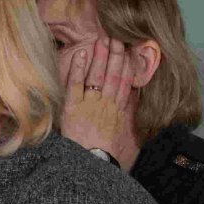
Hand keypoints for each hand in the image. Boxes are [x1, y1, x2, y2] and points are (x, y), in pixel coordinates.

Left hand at [60, 39, 136, 159]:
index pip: (124, 84)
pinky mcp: (74, 107)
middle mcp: (107, 104)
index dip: (126, 67)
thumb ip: (124, 121)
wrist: (95, 165)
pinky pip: (76, 84)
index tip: (129, 52)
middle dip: (116, 56)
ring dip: (100, 57)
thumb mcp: (123, 138)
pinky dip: (79, 69)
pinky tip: (81, 54)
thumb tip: (129, 108)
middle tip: (117, 38)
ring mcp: (91, 104)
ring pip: (97, 76)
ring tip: (102, 40)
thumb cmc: (106, 155)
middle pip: (113, 75)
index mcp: (118, 111)